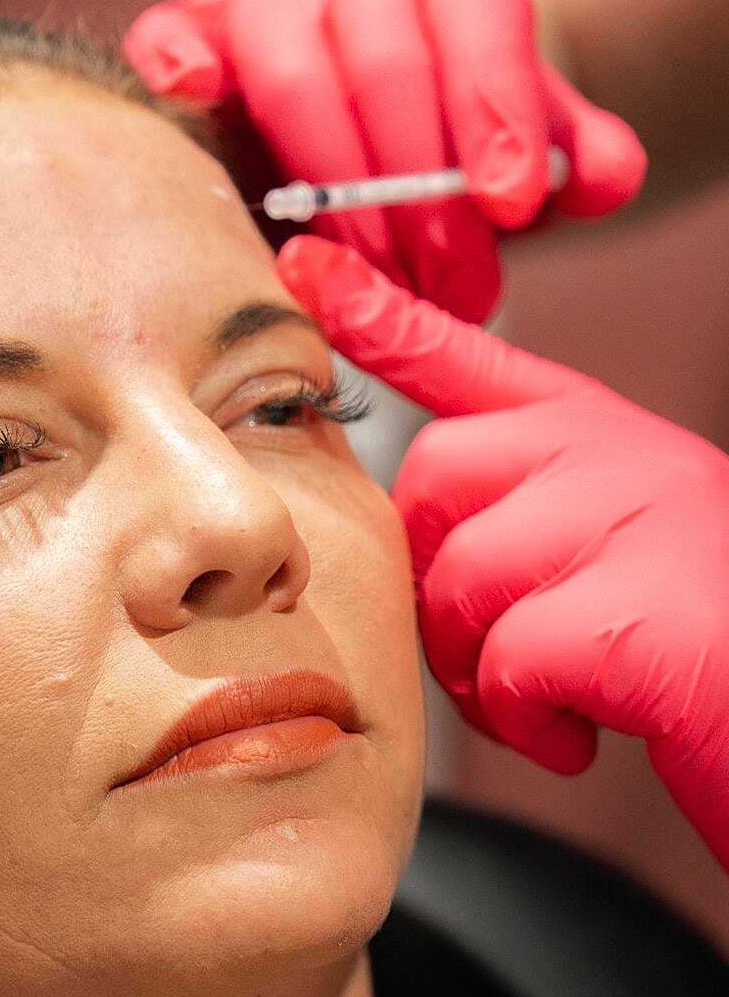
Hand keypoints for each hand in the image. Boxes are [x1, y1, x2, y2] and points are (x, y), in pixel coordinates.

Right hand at [125, 0, 645, 322]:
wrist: (352, 85)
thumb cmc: (436, 118)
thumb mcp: (518, 130)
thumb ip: (567, 151)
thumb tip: (600, 181)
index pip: (478, 19)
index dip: (496, 115)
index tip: (511, 205)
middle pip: (385, 65)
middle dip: (419, 196)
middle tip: (447, 287)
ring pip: (292, 79)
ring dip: (337, 195)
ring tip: (376, 278)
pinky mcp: (195, 27)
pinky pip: (171, 39)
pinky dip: (177, 68)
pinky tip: (194, 101)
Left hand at [277, 233, 728, 866]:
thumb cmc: (708, 639)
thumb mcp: (618, 543)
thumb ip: (527, 509)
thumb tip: (434, 547)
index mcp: (602, 434)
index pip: (465, 357)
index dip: (378, 312)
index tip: (307, 262)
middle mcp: (615, 452)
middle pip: (432, 478)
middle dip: (440, 583)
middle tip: (501, 651)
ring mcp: (631, 516)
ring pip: (460, 579)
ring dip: (481, 670)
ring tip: (553, 703)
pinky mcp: (633, 609)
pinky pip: (508, 661)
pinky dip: (527, 723)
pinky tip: (584, 734)